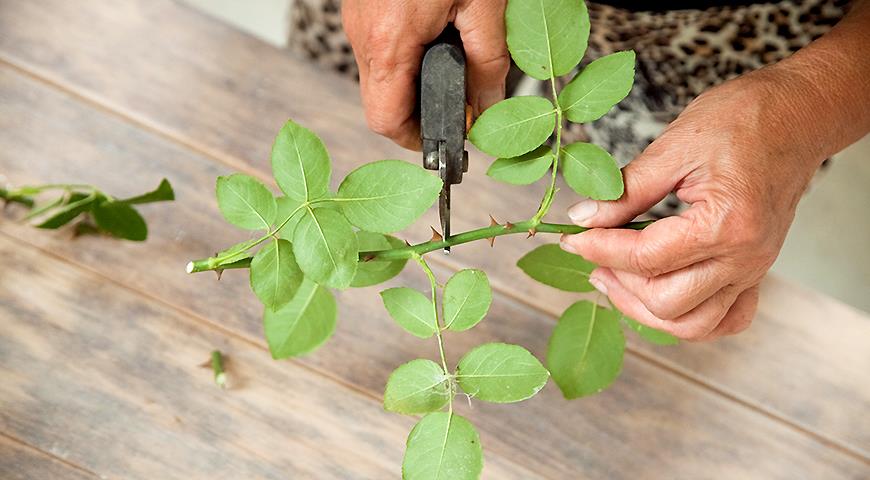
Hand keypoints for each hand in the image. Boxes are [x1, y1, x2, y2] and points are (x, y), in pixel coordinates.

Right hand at [342, 0, 508, 149]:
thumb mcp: (482, 4)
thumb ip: (488, 61)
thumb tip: (489, 106)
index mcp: (389, 44)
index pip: (387, 121)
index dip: (417, 138)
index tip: (446, 135)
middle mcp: (364, 35)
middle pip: (380, 103)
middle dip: (418, 110)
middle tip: (455, 102)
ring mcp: (358, 21)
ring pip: (378, 75)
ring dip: (410, 80)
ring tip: (449, 63)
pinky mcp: (361, 7)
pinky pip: (379, 47)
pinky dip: (405, 53)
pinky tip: (434, 35)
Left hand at [559, 70, 825, 340]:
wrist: (799, 116)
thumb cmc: (744, 120)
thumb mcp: (675, 145)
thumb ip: (627, 189)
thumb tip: (583, 218)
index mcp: (725, 224)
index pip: (645, 258)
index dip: (599, 249)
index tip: (571, 237)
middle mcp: (744, 258)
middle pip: (666, 303)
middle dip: (619, 283)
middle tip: (591, 253)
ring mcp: (753, 270)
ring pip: (693, 325)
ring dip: (645, 309)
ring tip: (614, 277)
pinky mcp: (755, 271)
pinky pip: (725, 320)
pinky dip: (688, 318)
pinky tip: (658, 293)